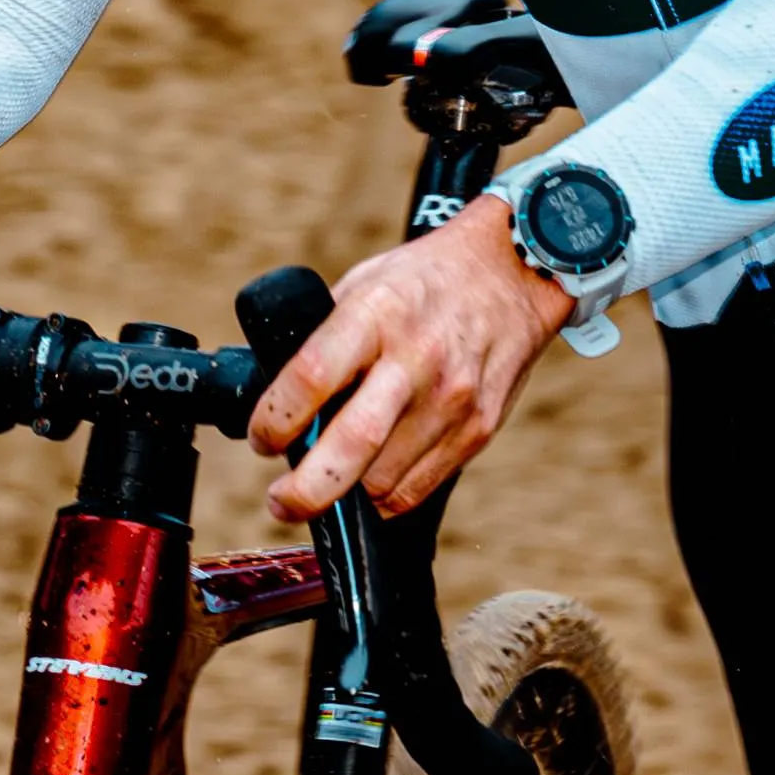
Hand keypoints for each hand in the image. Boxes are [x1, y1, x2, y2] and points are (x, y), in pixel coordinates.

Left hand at [249, 196, 576, 521]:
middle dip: (305, 490)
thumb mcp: (364, 284)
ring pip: (383, 480)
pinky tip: (368, 483)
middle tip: (280, 501)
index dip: (275, 420)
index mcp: (376, 313)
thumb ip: (323, 338)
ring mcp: (453, 400)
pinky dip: (383, 498)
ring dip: (344, 493)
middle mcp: (416, 360)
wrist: (512, 274)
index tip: (262, 439)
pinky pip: (418, 488)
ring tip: (325, 482)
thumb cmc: (423, 281)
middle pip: (352, 445)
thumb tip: (271, 398)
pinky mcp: (478, 430)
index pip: (311, 377)